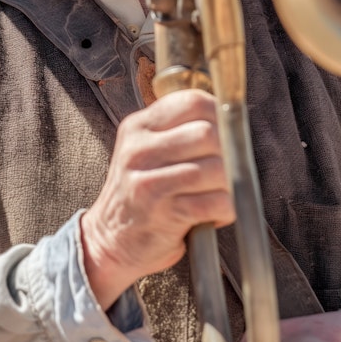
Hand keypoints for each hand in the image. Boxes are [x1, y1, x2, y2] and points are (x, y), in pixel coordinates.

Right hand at [80, 89, 234, 309]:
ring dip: (228, 185)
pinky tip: (213, 214)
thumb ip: (178, 131)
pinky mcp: (163, 214)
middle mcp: (139, 150)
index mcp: (138, 127)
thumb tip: (231, 121)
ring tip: (218, 193)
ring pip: (216, 169)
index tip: (226, 132)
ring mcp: (149, 182)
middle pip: (208, 134)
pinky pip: (216, 203)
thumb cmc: (139, 194)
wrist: (109, 240)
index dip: (220, 114)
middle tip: (225, 169)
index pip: (192, 102)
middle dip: (228, 153)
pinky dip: (225, 210)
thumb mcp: (145, 151)